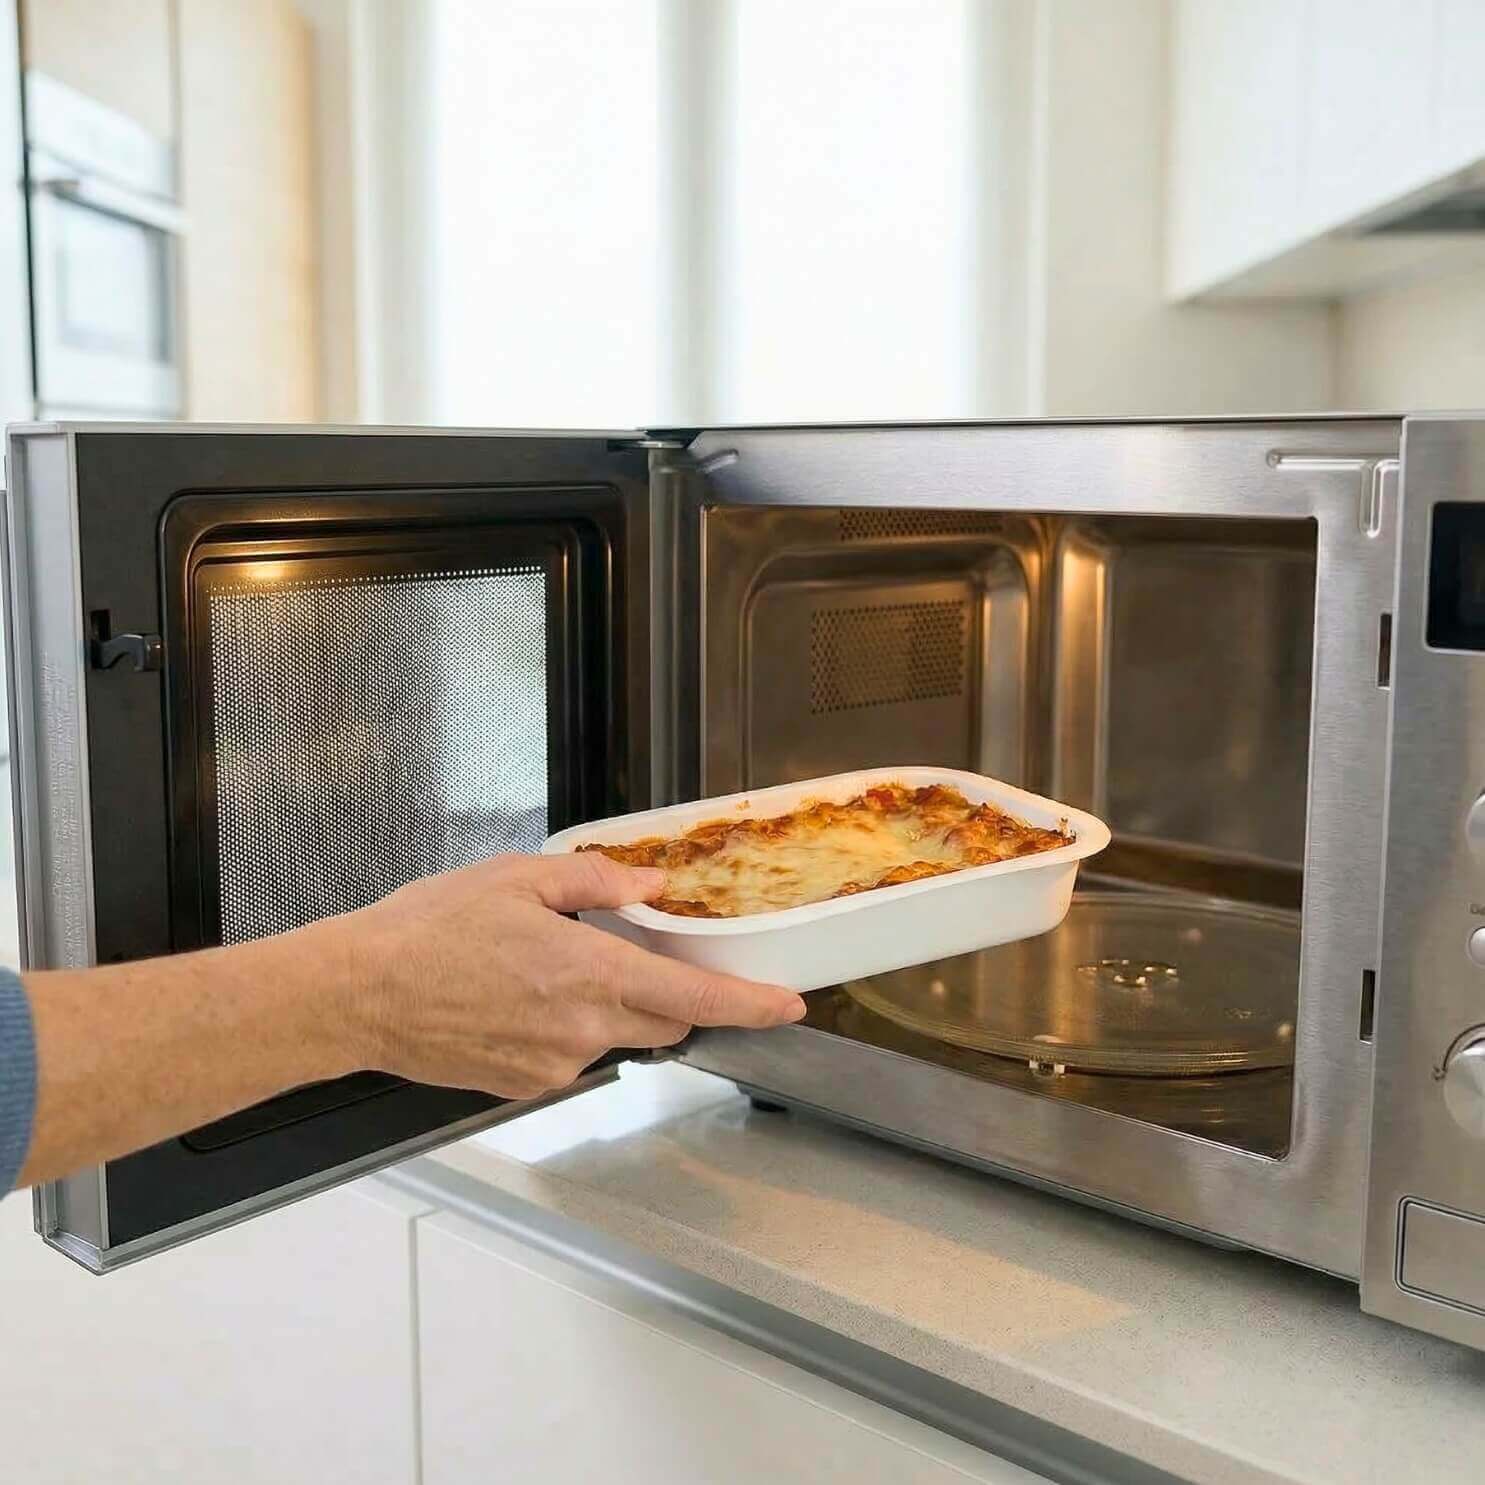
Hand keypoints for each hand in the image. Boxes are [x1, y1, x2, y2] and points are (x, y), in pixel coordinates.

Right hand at [333, 852, 806, 1099]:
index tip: (789, 1006)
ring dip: (611, 1009)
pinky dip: (568, 1027)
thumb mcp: (517, 878)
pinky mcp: (521, 1087)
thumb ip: (596, 882)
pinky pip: (571, 1057)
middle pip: (665, 1024)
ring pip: (616, 1040)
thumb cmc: (430, 929)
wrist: (356, 995)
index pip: (695, 1000)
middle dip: (671, 996)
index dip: (750, 1006)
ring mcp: (552, 1067)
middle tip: (639, 954)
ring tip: (548, 968)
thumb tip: (650, 886)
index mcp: (589, 975)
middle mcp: (582, 1032)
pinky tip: (517, 997)